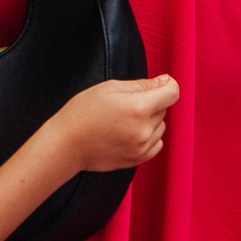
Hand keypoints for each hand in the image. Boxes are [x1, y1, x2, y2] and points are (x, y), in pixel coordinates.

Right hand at [55, 75, 179, 171]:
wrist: (67, 145)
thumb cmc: (82, 113)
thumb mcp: (109, 88)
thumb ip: (142, 84)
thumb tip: (165, 81)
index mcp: (138, 108)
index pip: (173, 92)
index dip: (166, 84)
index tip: (158, 84)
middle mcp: (144, 130)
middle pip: (164, 108)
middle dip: (151, 102)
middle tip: (126, 104)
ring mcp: (142, 147)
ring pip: (160, 126)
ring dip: (149, 120)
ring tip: (124, 120)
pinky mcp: (138, 159)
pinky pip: (156, 143)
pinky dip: (148, 136)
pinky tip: (128, 132)